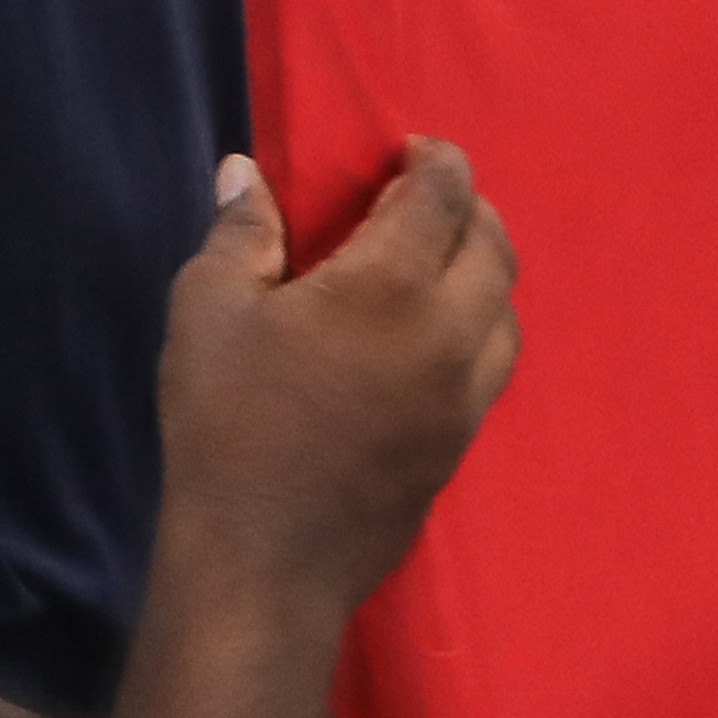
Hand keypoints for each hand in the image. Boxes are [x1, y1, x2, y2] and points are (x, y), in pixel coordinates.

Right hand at [152, 142, 516, 630]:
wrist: (264, 564)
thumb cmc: (226, 426)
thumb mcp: (209, 311)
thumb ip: (239, 233)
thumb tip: (245, 173)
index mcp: (391, 287)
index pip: (444, 194)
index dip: (435, 159)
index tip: (408, 152)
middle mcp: (449, 336)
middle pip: (494, 247)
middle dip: (470, 207)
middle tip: (427, 198)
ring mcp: (463, 399)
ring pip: (507, 312)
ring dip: (483, 271)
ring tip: (438, 264)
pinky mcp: (459, 448)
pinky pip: (493, 367)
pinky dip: (479, 329)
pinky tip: (433, 338)